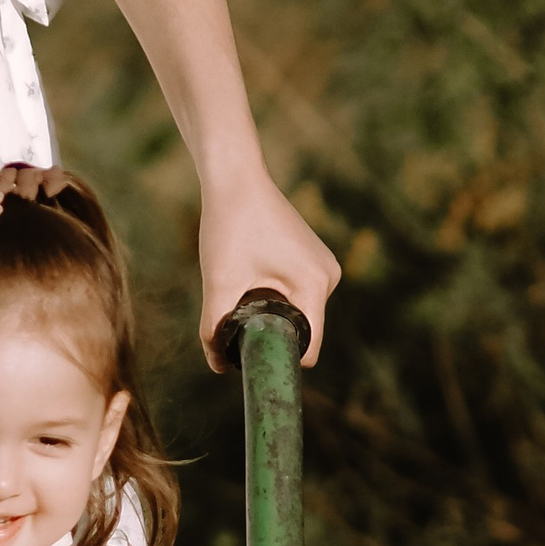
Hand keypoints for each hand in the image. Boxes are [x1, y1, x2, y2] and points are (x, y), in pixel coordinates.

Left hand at [197, 169, 340, 365]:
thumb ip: (215, 327)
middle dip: (273, 335)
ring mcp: (325, 265)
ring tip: (241, 294)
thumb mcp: (220, 282)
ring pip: (300, 311)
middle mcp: (329, 276)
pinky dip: (278, 297)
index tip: (253, 364)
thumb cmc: (229, 226)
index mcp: (314, 284)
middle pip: (303, 330)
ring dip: (273, 314)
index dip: (282, 360)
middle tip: (235, 327)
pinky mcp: (315, 257)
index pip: (309, 347)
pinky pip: (300, 292)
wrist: (237, 178)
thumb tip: (217, 366)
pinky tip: (252, 281)